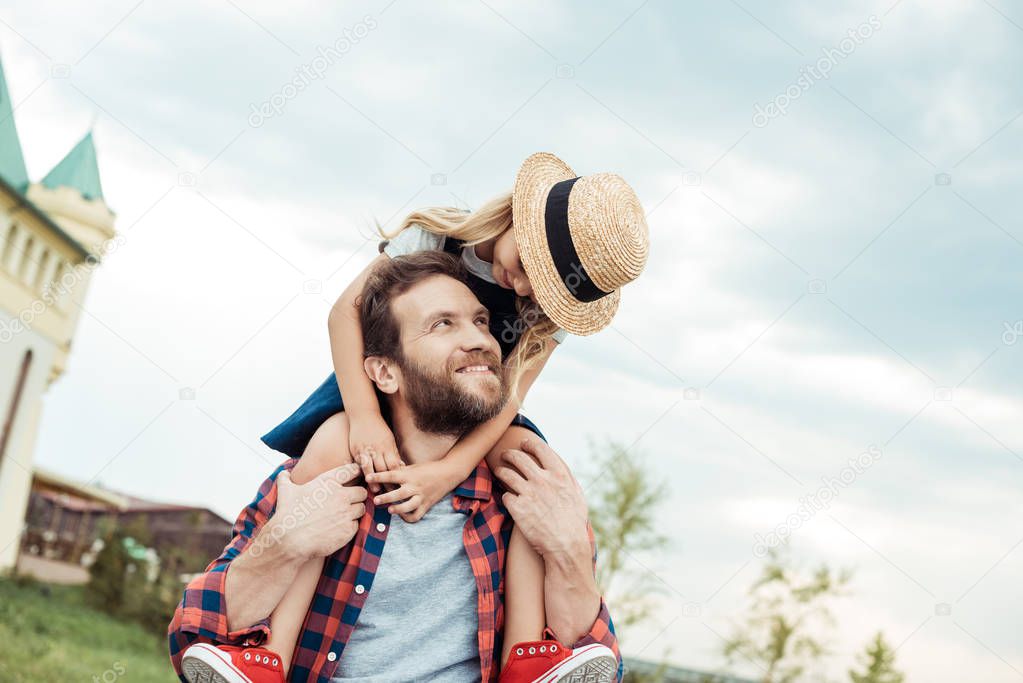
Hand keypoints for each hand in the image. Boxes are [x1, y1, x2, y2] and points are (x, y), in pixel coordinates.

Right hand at [271, 463, 366, 559]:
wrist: (290, 540)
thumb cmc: (288, 515)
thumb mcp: (285, 492)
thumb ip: (286, 479)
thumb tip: (284, 473)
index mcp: (328, 482)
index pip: (352, 470)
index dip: (356, 472)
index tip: (355, 476)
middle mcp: (340, 495)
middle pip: (362, 491)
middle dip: (357, 496)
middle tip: (349, 501)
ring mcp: (346, 513)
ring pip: (362, 508)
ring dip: (355, 511)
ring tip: (343, 515)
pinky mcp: (348, 529)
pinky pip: (357, 524)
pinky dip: (350, 526)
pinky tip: (339, 528)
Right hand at [348, 413, 402, 492]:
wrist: (364, 415)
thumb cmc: (379, 428)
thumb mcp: (390, 439)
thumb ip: (394, 453)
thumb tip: (401, 466)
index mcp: (388, 447)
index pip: (395, 465)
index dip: (398, 478)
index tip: (400, 488)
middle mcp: (378, 449)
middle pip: (384, 469)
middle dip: (387, 483)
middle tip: (390, 495)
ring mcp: (366, 450)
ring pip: (371, 469)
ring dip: (374, 481)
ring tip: (376, 491)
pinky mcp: (356, 450)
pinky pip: (360, 463)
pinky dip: (363, 472)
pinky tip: (364, 480)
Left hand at [366, 459, 461, 522]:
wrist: (448, 473)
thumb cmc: (428, 468)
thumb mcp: (413, 467)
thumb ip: (399, 471)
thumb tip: (383, 471)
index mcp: (410, 475)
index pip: (392, 475)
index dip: (379, 477)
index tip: (367, 478)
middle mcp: (415, 486)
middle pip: (399, 493)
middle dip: (386, 497)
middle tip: (375, 500)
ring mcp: (421, 496)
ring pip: (408, 506)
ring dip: (398, 509)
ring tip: (389, 510)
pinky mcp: (427, 505)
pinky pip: (416, 515)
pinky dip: (408, 517)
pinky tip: (401, 515)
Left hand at [491, 437, 590, 559]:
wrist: (566, 546)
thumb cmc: (574, 523)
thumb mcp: (577, 495)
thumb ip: (567, 479)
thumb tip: (559, 469)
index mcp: (558, 475)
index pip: (540, 448)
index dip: (529, 443)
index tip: (524, 443)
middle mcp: (542, 480)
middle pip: (518, 458)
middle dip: (509, 454)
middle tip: (505, 455)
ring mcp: (528, 493)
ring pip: (506, 473)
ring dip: (500, 471)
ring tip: (498, 471)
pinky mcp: (517, 508)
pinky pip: (505, 496)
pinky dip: (506, 497)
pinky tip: (508, 499)